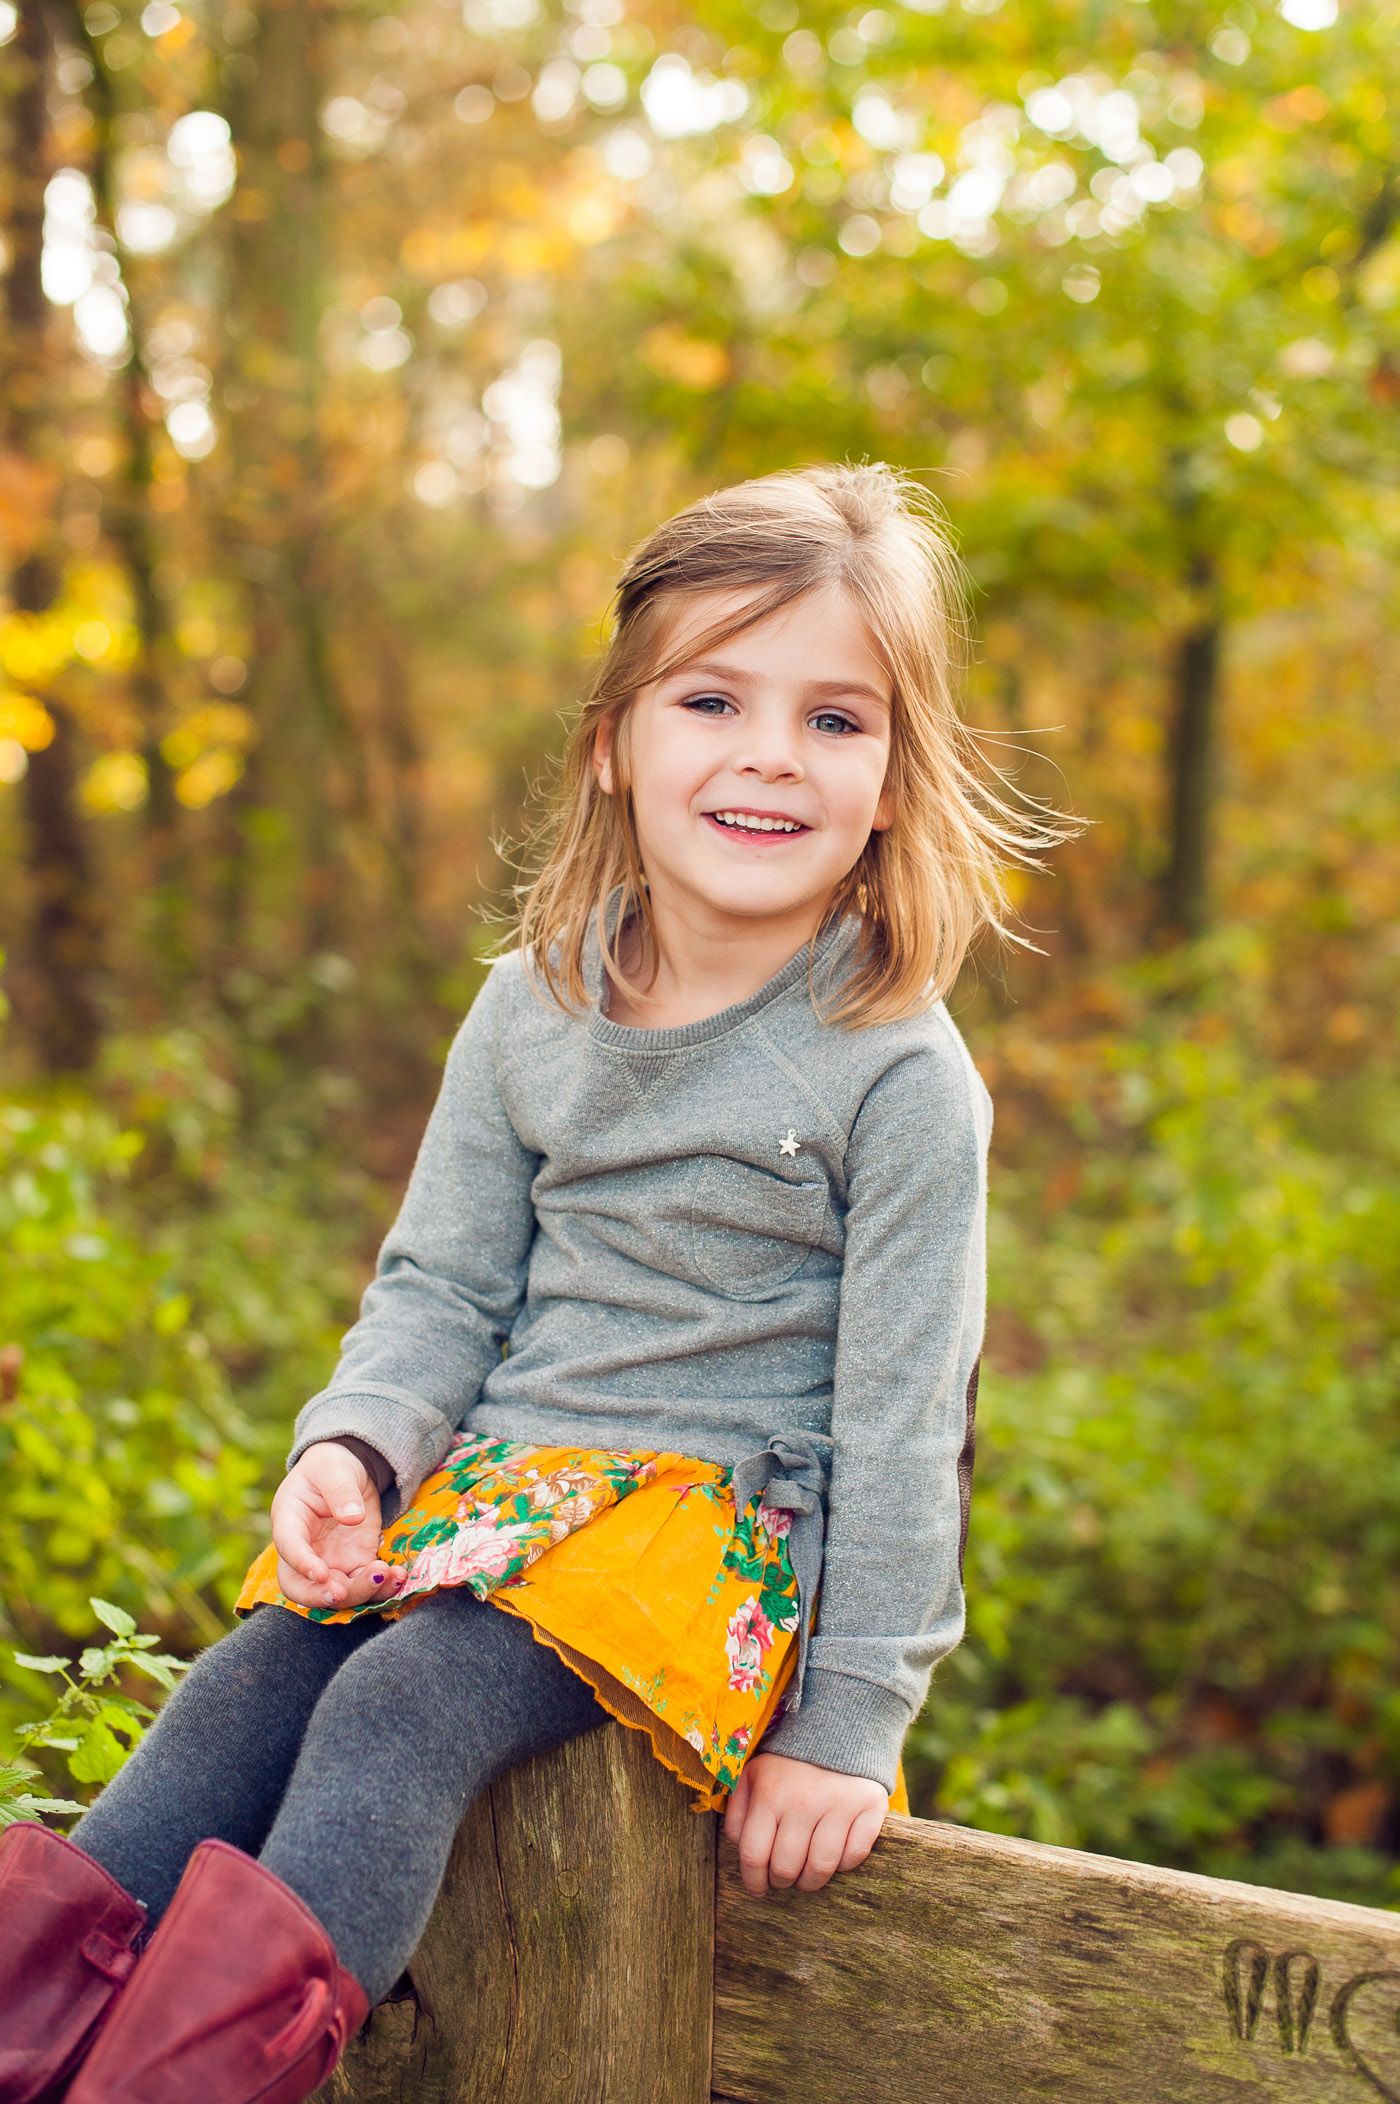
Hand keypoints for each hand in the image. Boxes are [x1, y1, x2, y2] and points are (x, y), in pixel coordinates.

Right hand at [271, 1442, 404, 1610]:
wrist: (349, 1474)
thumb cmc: (331, 1467)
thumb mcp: (334, 1470)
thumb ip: (341, 1491)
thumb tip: (352, 1517)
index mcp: (290, 1521)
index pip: (288, 1548)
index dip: (301, 1564)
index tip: (321, 1574)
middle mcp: (306, 1550)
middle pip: (300, 1586)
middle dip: (320, 1596)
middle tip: (342, 1593)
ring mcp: (330, 1562)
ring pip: (336, 1592)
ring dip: (360, 1593)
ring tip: (387, 1575)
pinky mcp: (356, 1565)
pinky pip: (365, 1584)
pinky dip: (382, 1588)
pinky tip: (398, 1576)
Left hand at [722, 1751, 888, 1895]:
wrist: (839, 1727)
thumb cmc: (789, 1761)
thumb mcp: (755, 1774)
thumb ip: (739, 1808)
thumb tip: (737, 1846)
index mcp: (770, 1793)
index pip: (754, 1855)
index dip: (753, 1880)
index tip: (758, 1888)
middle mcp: (803, 1800)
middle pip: (786, 1868)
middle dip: (782, 1880)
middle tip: (784, 1877)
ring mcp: (839, 1804)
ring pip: (820, 1868)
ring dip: (811, 1881)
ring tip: (807, 1875)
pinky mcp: (869, 1807)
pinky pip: (854, 1855)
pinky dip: (844, 1864)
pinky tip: (835, 1854)